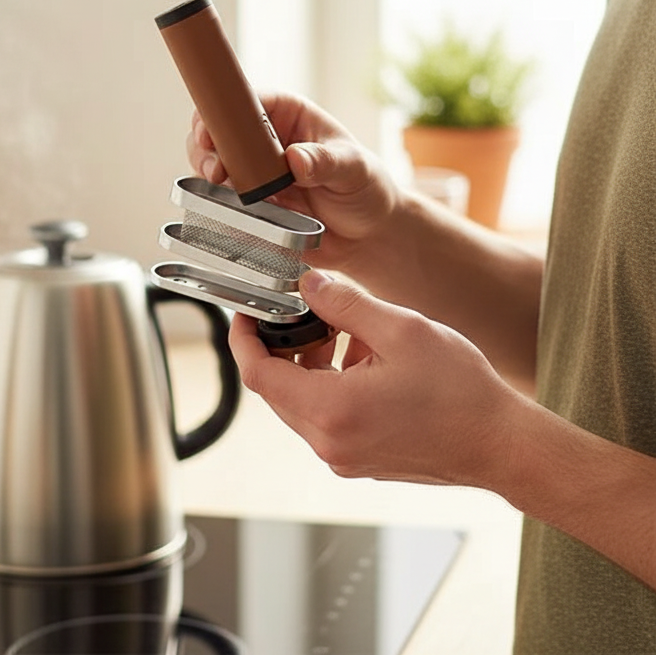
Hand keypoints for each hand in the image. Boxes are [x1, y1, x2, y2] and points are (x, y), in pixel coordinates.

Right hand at [187, 92, 399, 273]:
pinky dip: (217, 201)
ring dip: (207, 171)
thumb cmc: (366, 190)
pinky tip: (227, 208)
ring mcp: (254, 172)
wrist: (368, 237)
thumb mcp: (353, 169)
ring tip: (217, 183)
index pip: (250, 101)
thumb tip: (297, 158)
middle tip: (213, 166)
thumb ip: (325, 161)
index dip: (226, 110)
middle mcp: (266, 140)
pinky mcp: (250, 203)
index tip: (214, 129)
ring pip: (214, 162)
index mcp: (290, 115)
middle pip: (220, 130)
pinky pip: (223, 197)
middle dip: (206, 144)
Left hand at [229, 271, 517, 487]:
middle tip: (307, 314)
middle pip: (277, 388)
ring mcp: (343, 457)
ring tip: (348, 334)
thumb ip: (345, 304)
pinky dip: (331, 385)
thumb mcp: (400, 329)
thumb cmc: (461, 391)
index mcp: (331, 411)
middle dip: (284, 346)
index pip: (258, 374)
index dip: (243, 339)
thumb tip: (309, 285)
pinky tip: (365, 361)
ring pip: (301, 402)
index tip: (245, 312)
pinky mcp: (359, 461)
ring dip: (311, 364)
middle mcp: (329, 442)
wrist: (503, 446)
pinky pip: (326, 417)